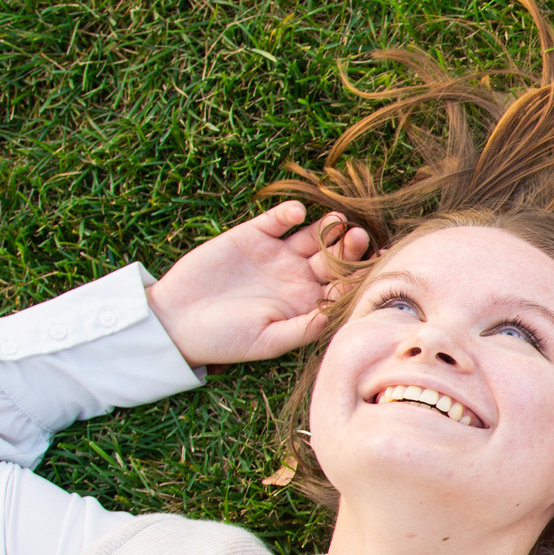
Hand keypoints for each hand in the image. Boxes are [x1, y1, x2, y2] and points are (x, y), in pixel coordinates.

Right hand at [145, 202, 369, 367]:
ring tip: (336, 222)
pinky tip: (296, 215)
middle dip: (348, 248)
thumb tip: (338, 317)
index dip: (360, 277)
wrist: (176, 321)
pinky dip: (289, 214)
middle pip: (334, 258)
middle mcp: (297, 277)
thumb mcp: (268, 340)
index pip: (342, 287)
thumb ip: (303, 328)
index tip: (378, 267)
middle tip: (358, 238)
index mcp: (307, 304)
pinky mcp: (253, 235)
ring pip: (312, 236)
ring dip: (326, 228)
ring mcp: (277, 254)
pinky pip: (278, 220)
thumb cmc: (224, 340)